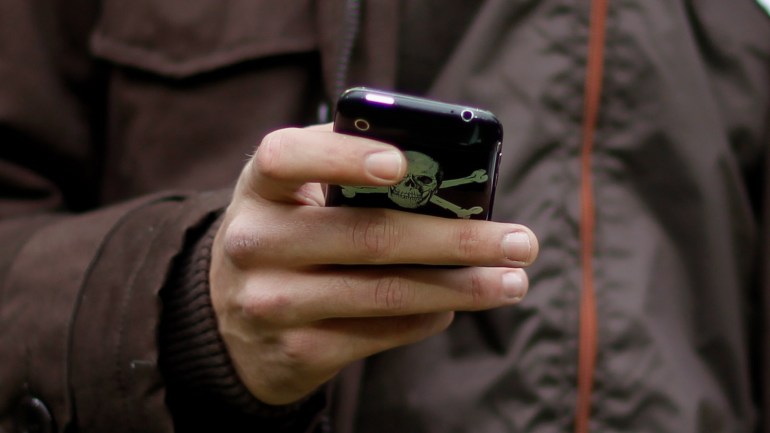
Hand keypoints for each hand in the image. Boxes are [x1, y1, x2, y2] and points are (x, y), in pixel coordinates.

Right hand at [209, 124, 538, 404]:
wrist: (231, 318)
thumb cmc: (287, 235)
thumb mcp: (296, 195)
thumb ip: (348, 168)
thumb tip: (442, 166)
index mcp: (261, 188)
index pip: (287, 158)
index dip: (343, 158)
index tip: (404, 164)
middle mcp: (255, 244)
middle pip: (368, 236)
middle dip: (457, 239)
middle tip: (520, 241)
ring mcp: (272, 303)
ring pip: (386, 293)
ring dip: (462, 287)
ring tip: (512, 281)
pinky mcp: (296, 352)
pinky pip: (379, 334)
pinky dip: (428, 317)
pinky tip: (454, 305)